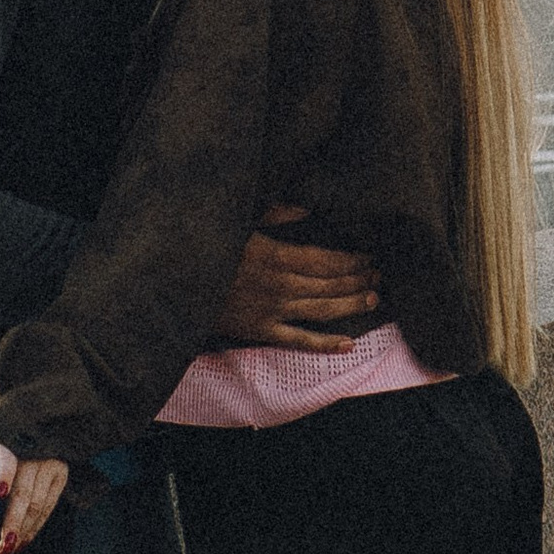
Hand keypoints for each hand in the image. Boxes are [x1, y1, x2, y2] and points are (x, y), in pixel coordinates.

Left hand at [0, 433, 71, 553]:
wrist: (30, 422)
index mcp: (7, 443)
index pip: (7, 460)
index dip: (3, 475)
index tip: (0, 493)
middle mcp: (32, 453)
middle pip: (24, 492)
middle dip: (14, 522)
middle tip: (4, 546)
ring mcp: (48, 464)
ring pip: (38, 503)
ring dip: (25, 530)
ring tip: (9, 549)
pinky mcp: (59, 475)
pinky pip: (49, 506)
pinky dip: (36, 526)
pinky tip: (23, 541)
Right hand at [219, 217, 380, 351]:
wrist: (174, 283)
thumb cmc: (206, 247)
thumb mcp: (238, 221)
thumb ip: (275, 213)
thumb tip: (307, 210)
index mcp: (276, 256)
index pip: (325, 260)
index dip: (351, 259)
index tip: (368, 256)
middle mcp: (280, 286)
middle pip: (330, 284)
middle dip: (358, 279)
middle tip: (379, 276)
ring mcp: (271, 311)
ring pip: (322, 310)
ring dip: (351, 305)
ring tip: (373, 299)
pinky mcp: (260, 331)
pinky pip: (299, 341)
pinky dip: (325, 344)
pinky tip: (348, 344)